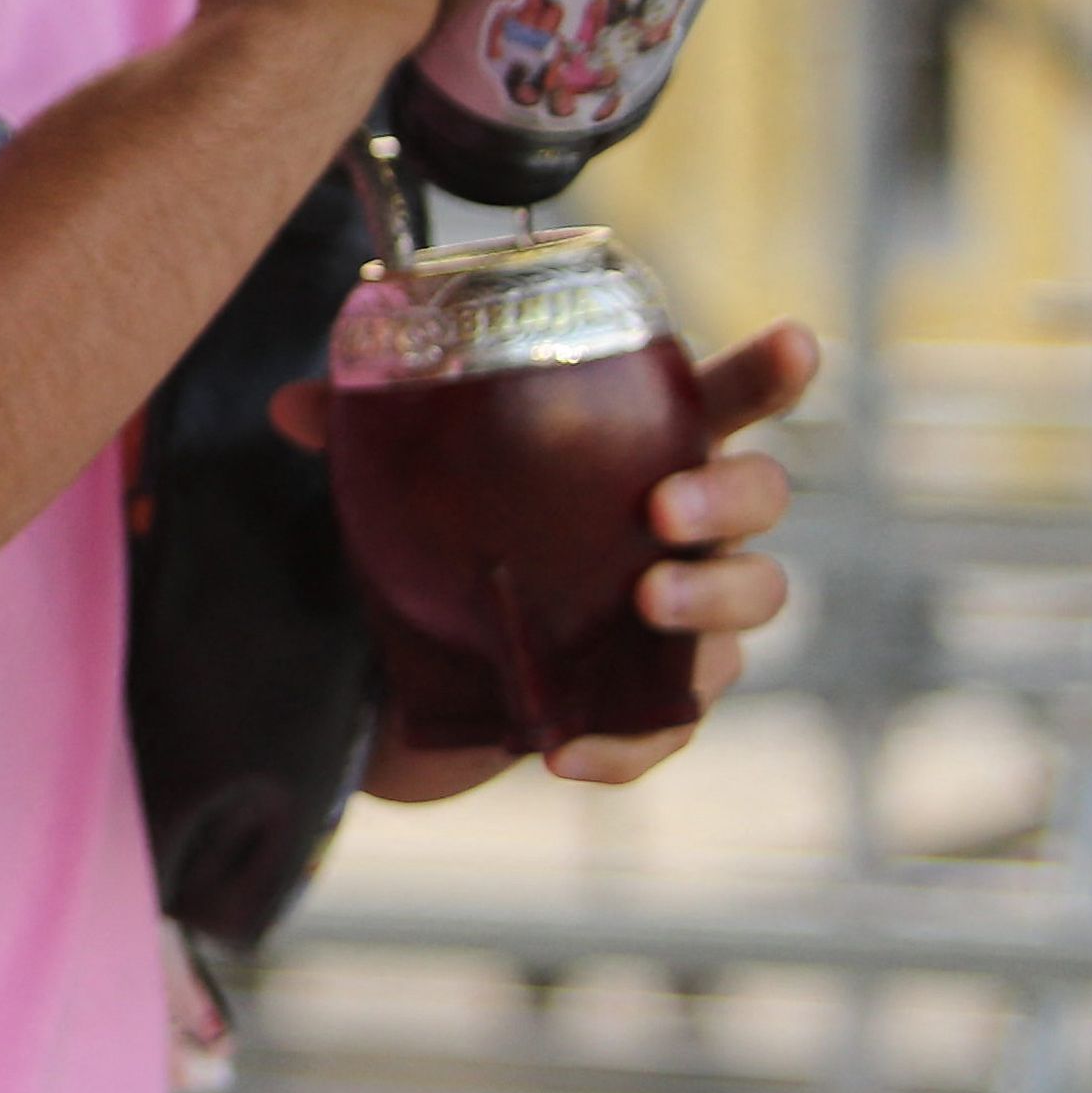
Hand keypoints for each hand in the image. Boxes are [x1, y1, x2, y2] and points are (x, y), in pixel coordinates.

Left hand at [273, 322, 812, 796]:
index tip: (795, 340)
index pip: (726, 398)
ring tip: (647, 603)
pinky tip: (567, 752)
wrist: (428, 662)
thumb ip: (364, 434)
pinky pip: (668, 726)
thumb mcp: (406, 479)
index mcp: (642, 446)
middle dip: (729, 499)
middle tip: (663, 509)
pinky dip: (626, 744)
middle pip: (760, 497)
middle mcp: (686, 527)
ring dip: (708, 604)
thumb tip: (296, 405)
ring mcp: (683, 615)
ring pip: (750, 604)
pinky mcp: (652, 700)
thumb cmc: (455, 531)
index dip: (770, 371)